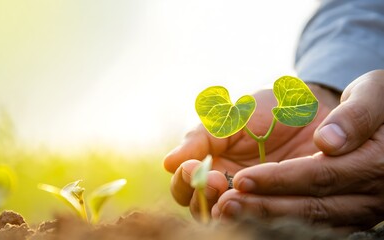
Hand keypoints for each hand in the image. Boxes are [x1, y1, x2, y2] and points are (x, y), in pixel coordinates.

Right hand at [163, 83, 338, 219]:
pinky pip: (263, 219)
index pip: (183, 185)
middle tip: (217, 182)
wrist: (312, 109)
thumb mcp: (231, 117)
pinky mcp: (281, 206)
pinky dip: (256, 216)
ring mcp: (252, 199)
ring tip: (232, 201)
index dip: (184, 181)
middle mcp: (226, 187)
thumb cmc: (267, 109)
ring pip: (227, 218)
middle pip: (199, 209)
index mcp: (210, 164)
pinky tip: (259, 206)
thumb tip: (167, 163)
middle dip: (202, 198)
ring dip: (224, 212)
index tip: (194, 167)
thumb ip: (201, 138)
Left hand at [212, 70, 383, 229]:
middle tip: (225, 203)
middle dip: (265, 205)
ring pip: (307, 220)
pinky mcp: (343, 215)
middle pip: (310, 206)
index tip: (243, 178)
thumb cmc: (367, 100)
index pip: (320, 175)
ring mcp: (357, 209)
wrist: (367, 118)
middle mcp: (369, 194)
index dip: (280, 179)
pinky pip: (310, 224)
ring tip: (227, 211)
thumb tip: (328, 141)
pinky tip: (246, 216)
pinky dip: (275, 222)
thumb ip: (354, 115)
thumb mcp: (369, 92)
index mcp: (375, 160)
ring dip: (264, 218)